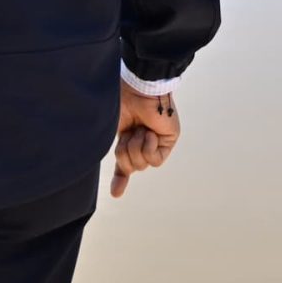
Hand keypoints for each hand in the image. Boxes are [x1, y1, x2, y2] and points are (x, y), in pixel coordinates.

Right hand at [110, 82, 178, 199]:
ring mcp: (156, 140)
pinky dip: (148, 147)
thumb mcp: (111, 131)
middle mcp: (142, 140)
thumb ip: (115, 152)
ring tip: (139, 129)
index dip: (120, 179)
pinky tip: (149, 133)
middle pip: (132, 167)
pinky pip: (155, 159)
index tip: (116, 194)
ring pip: (142, 164)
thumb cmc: (120, 102)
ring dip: (136, 147)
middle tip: (127, 133)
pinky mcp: (169, 138)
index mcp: (127, 136)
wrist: (135, 88)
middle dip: (125, 153)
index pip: (124, 163)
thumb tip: (117, 172)